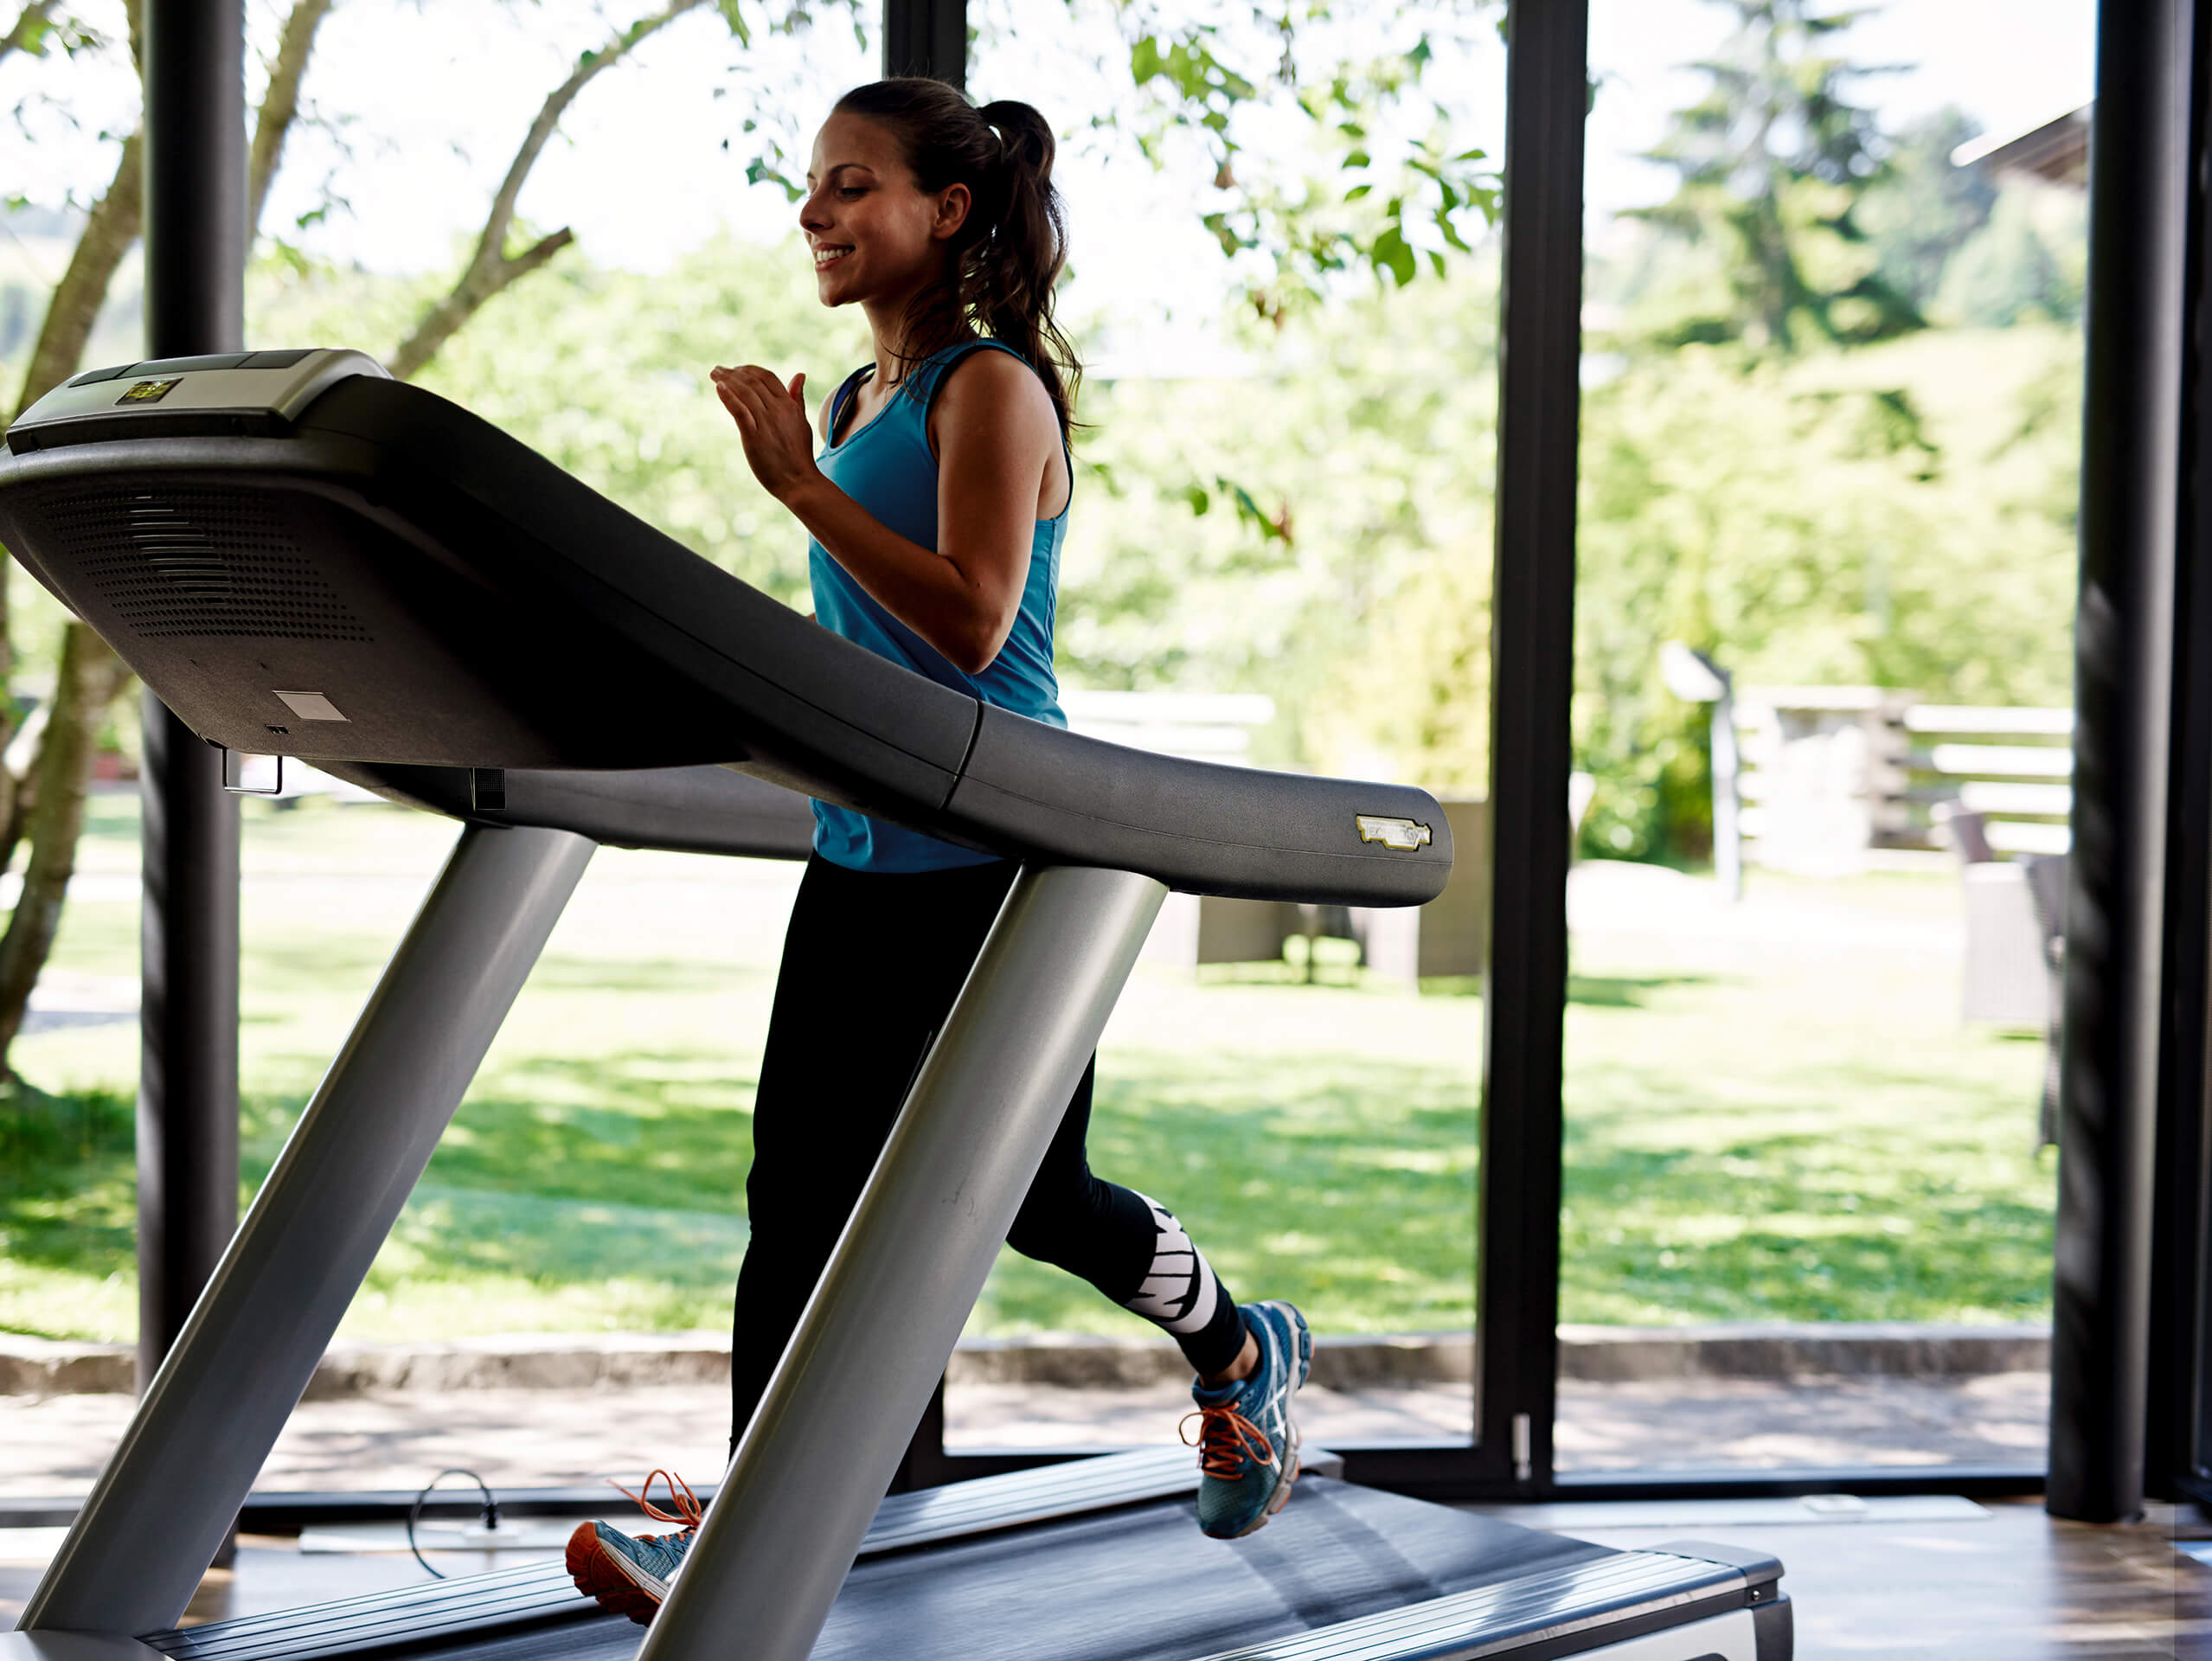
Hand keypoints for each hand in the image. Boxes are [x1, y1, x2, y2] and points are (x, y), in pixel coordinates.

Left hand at [712, 365, 817, 502]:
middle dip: (733, 372)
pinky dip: (728, 397)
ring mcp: (766, 423)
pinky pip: (739, 411)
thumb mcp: (801, 422)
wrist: (799, 482)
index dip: (750, 370)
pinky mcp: (754, 437)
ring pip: (744, 393)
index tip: (736, 369)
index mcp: (789, 406)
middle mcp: (778, 410)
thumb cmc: (799, 455)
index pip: (768, 377)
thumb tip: (799, 375)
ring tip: (713, 374)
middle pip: (753, 382)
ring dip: (726, 380)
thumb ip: (797, 398)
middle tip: (718, 369)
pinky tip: (717, 387)